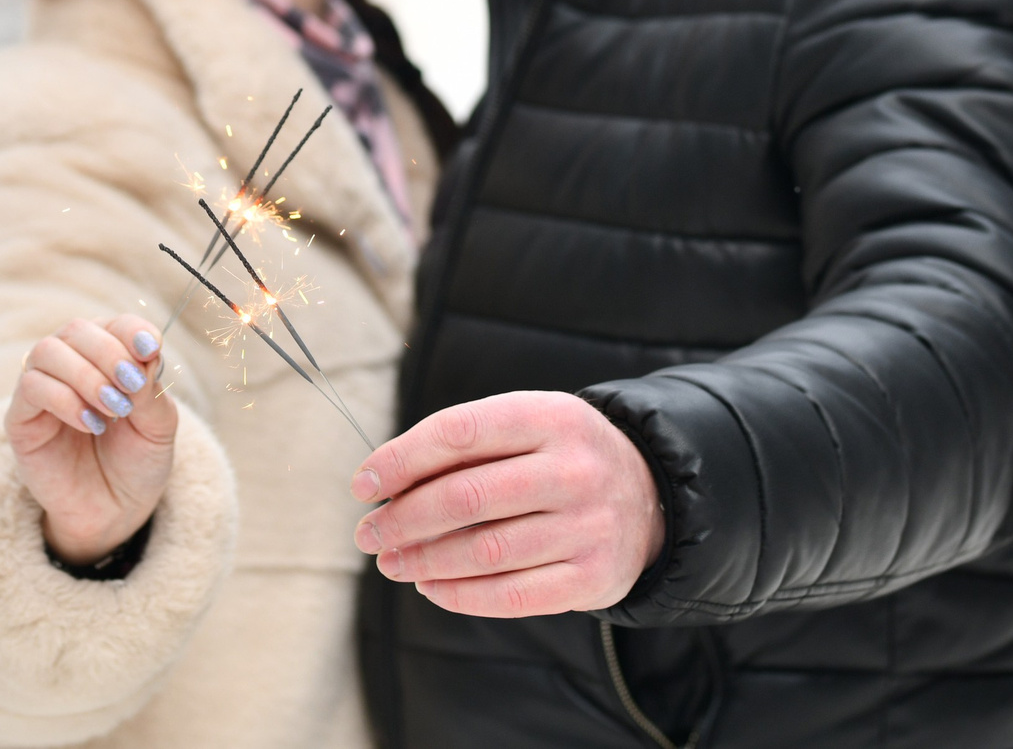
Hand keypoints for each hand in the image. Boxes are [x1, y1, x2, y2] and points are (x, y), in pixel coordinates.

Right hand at [6, 314, 175, 564]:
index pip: (115, 324)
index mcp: (108, 356)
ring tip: (113, 409)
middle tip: (130, 386)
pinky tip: (91, 425)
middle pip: (76, 330)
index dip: (132, 330)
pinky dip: (65, 399)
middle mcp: (72, 364)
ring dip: (85, 374)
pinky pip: (31, 388)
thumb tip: (144, 354)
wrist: (114, 513)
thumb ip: (151, 390)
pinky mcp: (21, 419)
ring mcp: (42, 389)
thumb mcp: (158, 428)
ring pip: (47, 351)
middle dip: (108, 352)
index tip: (151, 349)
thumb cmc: (137, 464)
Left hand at [350, 391, 664, 616]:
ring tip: (391, 562)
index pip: (458, 432)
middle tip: (367, 534)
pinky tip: (430, 586)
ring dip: (423, 560)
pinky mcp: (594, 577)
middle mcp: (574, 469)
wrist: (650, 493)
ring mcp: (589, 526)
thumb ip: (462, 447)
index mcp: (550, 416)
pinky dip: (459, 595)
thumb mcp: (524, 426)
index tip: (362, 485)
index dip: (400, 460)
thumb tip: (381, 485)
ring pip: (484, 551)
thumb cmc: (557, 456)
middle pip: (466, 497)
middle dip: (403, 519)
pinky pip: (512, 596)